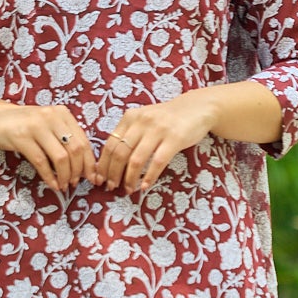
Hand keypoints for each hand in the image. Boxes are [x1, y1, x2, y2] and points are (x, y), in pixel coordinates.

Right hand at [0, 99, 96, 191]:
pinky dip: (49, 176)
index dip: (89, 163)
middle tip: (75, 183)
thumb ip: (65, 138)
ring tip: (63, 185)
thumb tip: (84, 166)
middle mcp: (51, 116)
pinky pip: (41, 161)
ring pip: (60, 157)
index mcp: (62, 113)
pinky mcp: (21, 137)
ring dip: (64, 176)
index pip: (83, 141)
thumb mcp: (49, 125)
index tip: (91, 178)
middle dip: (78, 171)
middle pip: (74, 150)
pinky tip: (52, 184)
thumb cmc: (25, 125)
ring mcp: (36, 126)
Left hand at [97, 91, 219, 193]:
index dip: (103, 165)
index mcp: (130, 117)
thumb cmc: (168, 118)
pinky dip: (149, 177)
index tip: (100, 179)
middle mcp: (142, 121)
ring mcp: (158, 129)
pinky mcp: (174, 138)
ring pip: (136, 160)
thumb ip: (130, 134)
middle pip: (120, 153)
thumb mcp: (144, 119)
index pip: (110, 144)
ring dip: (130, 178)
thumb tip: (112, 162)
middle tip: (112, 187)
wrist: (197, 107)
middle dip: (113, 174)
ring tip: (128, 189)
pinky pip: (157, 162)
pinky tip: (145, 186)